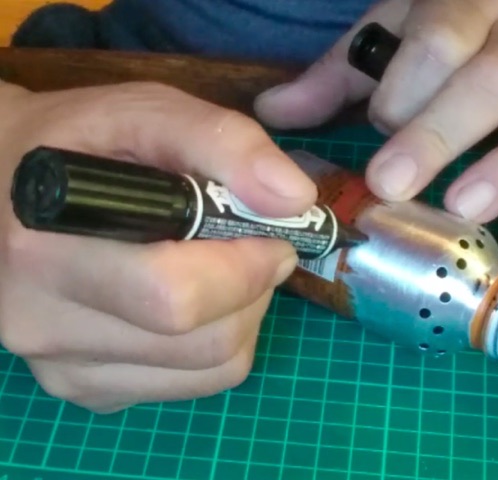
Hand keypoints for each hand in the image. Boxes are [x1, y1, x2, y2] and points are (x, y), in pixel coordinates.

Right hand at [0, 81, 316, 412]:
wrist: (2, 189)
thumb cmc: (75, 143)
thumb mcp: (145, 112)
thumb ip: (224, 142)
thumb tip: (296, 199)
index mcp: (47, 249)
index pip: (174, 296)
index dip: (244, 265)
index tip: (270, 231)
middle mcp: (43, 325)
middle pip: (204, 343)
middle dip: (254, 289)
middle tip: (251, 247)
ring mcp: (64, 370)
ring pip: (211, 370)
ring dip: (242, 315)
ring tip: (218, 267)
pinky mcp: (88, 391)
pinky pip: (192, 385)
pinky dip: (214, 343)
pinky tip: (189, 301)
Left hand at [255, 0, 497, 278]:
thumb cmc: (471, 30)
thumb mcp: (404, 32)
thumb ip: (341, 73)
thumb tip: (272, 111)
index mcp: (471, 8)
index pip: (441, 40)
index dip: (407, 88)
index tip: (376, 128)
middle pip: (494, 81)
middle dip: (441, 133)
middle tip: (392, 184)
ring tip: (462, 211)